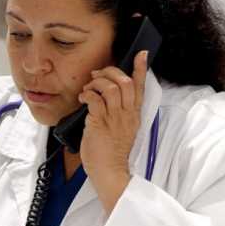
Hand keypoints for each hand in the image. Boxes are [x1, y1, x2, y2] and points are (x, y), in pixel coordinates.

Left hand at [78, 50, 148, 212]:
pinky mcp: (100, 124)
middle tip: (97, 76)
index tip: (142, 54)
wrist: (110, 172)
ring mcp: (114, 119)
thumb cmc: (111, 152)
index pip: (140, 87)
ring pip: (111, 88)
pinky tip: (82, 98)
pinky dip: (87, 94)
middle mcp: (127, 114)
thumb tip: (105, 96)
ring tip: (87, 89)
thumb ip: (118, 112)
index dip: (140, 69)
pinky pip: (95, 100)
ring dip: (96, 83)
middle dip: (110, 72)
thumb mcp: (121, 129)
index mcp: (134, 115)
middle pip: (125, 82)